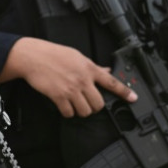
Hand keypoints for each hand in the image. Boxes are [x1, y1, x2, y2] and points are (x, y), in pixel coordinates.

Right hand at [0, 37, 136, 117]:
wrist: (33, 57)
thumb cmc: (53, 54)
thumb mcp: (77, 56)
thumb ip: (92, 66)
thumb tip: (106, 71)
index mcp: (88, 68)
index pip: (111, 81)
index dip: (124, 92)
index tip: (133, 98)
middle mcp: (82, 79)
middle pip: (98, 104)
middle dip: (94, 106)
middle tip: (87, 102)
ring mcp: (71, 89)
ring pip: (85, 111)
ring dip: (80, 110)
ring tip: (74, 103)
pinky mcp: (59, 96)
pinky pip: (69, 113)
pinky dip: (67, 112)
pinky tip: (63, 105)